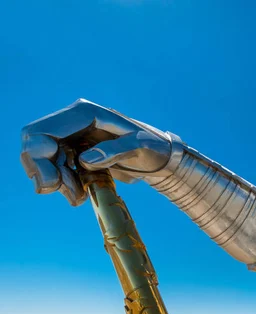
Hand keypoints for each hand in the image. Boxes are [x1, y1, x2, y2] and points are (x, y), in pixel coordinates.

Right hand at [21, 99, 172, 205]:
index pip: (43, 131)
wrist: (159, 156)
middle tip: (67, 193)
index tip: (53, 183)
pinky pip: (56, 167)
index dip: (39, 157)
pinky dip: (62, 183)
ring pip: (44, 158)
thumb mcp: (140, 147)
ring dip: (55, 181)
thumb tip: (85, 161)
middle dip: (45, 171)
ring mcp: (72, 136)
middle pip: (36, 144)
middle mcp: (73, 121)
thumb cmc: (153, 147)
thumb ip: (115, 151)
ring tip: (77, 198)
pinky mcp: (74, 150)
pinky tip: (78, 196)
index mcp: (85, 113)